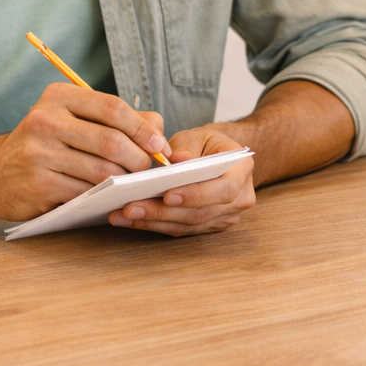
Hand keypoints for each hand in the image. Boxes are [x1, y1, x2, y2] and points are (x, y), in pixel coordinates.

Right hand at [0, 83, 170, 221]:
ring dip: (125, 181)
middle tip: (149, 170)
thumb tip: (158, 132)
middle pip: (111, 140)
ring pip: (102, 171)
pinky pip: (86, 192)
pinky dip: (104, 197)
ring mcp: (39, 153)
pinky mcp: (38, 184)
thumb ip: (118, 119)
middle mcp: (45, 120)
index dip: (142, 128)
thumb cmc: (45, 143)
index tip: (159, 146)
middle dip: (139, 159)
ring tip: (133, 184)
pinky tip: (110, 197)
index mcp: (59, 96)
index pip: (112, 107)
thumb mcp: (73, 119)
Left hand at [106, 125, 255, 236]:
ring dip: (153, 222)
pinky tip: (130, 220)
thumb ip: (188, 147)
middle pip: (201, 213)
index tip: (167, 195)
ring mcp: (225, 217)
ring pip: (188, 225)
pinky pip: (181, 230)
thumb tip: (176, 160)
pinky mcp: (208, 227)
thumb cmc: (208, 144)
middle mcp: (239, 199)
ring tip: (123, 215)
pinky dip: (154, 225)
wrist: (220, 157)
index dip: (196, 194)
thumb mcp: (200, 135)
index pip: (224, 189)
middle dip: (163, 212)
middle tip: (130, 208)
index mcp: (242, 171)